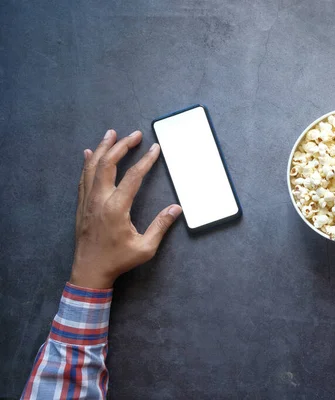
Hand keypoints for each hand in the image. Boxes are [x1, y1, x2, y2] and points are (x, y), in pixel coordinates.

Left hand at [70, 129, 181, 288]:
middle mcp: (100, 199)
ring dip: (102, 148)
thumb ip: (161, 226)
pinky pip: (83, 178)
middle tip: (134, 134)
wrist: (89, 271)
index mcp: (116, 208)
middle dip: (122, 146)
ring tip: (111, 134)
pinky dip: (87, 163)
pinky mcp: (82, 205)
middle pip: (108, 164)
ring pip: (92, 167)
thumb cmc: (118, 260)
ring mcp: (88, 201)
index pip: (133, 176)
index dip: (146, 160)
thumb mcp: (145, 247)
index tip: (155, 148)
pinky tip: (88, 153)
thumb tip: (176, 208)